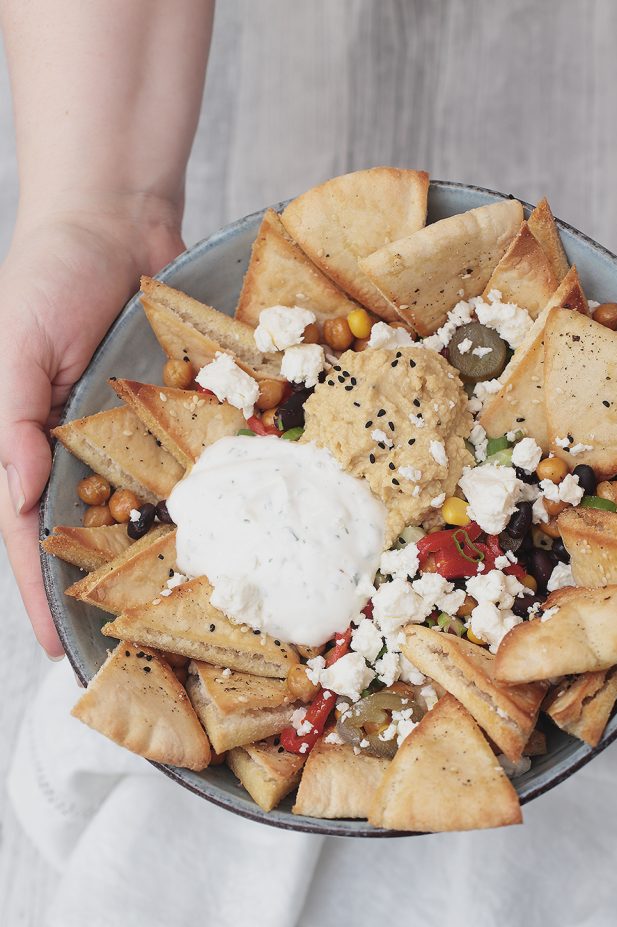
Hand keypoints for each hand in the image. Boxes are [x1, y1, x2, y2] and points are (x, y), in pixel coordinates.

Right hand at [0, 199, 183, 654]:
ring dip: (154, 552)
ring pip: (138, 505)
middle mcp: (73, 445)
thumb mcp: (14, 347)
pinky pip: (184, 460)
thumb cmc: (46, 274)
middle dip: (100, 586)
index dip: (40, 588)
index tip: (58, 645)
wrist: (113, 219)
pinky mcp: (167, 408)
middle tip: (128, 644)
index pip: (25, 529)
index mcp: (23, 438)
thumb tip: (15, 494)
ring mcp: (124, 431)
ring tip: (180, 607)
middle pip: (85, 530)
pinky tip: (223, 531)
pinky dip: (196, 495)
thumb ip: (9, 422)